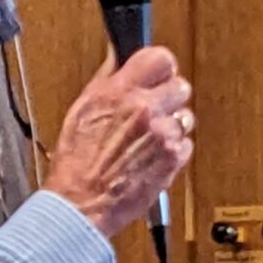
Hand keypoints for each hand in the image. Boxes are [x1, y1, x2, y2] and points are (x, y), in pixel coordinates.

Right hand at [44, 46, 193, 238]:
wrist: (81, 204)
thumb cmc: (75, 163)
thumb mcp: (81, 110)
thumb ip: (105, 80)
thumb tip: (117, 57)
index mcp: (119, 92)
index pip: (160, 58)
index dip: (160, 68)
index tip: (156, 76)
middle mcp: (144, 110)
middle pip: (180, 85)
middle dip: (168, 97)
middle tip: (154, 110)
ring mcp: (162, 135)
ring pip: (185, 117)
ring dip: (172, 126)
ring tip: (149, 139)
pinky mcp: (174, 159)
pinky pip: (186, 144)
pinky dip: (173, 151)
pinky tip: (152, 157)